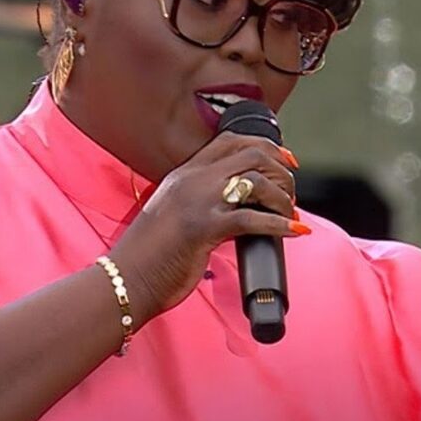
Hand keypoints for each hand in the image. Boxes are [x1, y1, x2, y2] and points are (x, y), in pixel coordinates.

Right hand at [110, 132, 304, 323]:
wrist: (126, 279)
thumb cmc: (151, 255)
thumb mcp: (175, 214)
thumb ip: (202, 201)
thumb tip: (241, 206)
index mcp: (184, 173)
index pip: (231, 141)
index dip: (265, 146)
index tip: (286, 161)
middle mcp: (192, 180)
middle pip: (251, 155)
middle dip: (281, 171)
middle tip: (290, 195)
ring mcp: (197, 202)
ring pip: (256, 182)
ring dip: (283, 199)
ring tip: (290, 216)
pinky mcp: (203, 229)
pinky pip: (253, 219)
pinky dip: (280, 225)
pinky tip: (294, 232)